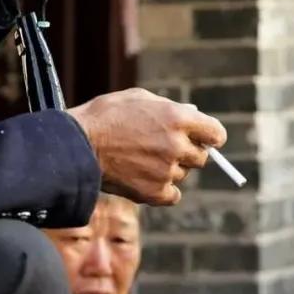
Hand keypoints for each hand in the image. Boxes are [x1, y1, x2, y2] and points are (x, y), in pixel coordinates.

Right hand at [67, 88, 226, 205]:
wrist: (77, 145)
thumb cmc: (104, 116)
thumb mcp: (138, 98)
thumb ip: (169, 107)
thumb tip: (192, 113)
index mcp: (178, 118)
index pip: (216, 134)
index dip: (210, 136)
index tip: (203, 139)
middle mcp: (177, 145)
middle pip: (201, 157)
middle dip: (187, 153)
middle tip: (164, 150)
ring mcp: (167, 171)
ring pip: (183, 175)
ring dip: (170, 170)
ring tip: (142, 161)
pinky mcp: (154, 193)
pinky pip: (172, 195)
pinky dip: (163, 190)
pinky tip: (146, 180)